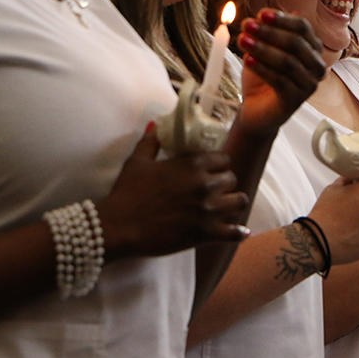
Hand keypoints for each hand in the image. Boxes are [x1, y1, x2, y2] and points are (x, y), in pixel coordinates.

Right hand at [97, 123, 249, 259]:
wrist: (118, 227)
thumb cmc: (126, 193)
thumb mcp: (137, 162)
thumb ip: (151, 142)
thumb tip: (155, 124)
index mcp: (193, 165)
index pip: (223, 159)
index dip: (218, 165)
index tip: (212, 171)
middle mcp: (206, 185)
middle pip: (232, 179)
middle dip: (224, 184)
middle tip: (215, 190)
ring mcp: (208, 210)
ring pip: (240, 202)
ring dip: (233, 204)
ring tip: (226, 207)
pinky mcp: (205, 233)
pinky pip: (234, 232)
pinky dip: (238, 233)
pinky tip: (239, 232)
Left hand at [235, 9, 327, 136]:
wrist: (256, 109)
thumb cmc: (262, 76)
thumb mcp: (263, 49)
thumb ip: (266, 32)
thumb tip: (262, 15)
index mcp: (312, 49)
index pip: (303, 28)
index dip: (282, 19)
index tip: (260, 14)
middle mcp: (317, 66)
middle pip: (296, 43)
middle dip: (270, 32)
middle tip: (247, 25)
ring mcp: (309, 85)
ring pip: (288, 62)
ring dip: (263, 49)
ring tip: (242, 40)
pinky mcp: (296, 101)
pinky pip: (280, 81)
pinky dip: (262, 68)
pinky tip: (247, 60)